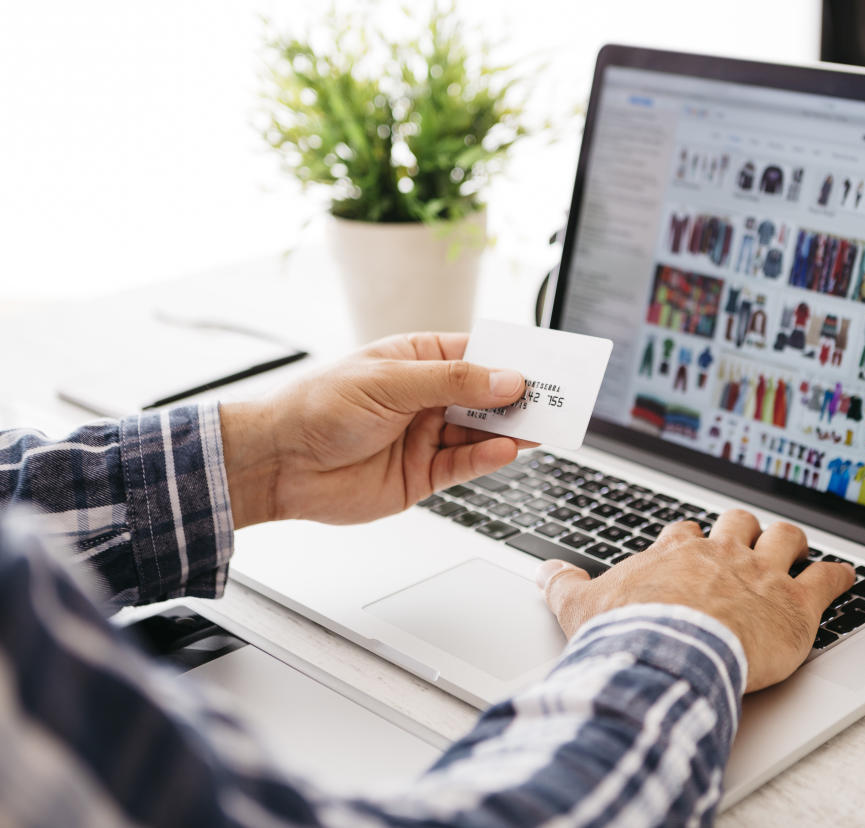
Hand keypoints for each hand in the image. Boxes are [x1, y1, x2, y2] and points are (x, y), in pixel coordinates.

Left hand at [219, 333, 528, 527]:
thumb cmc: (318, 407)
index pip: (478, 355)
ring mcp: (426, 437)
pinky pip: (465, 466)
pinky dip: (488, 459)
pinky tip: (506, 450)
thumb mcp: (390, 383)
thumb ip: (453, 383)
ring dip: (511, 430)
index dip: (512, 359)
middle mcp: (427, 398)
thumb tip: (506, 379)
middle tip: (555, 398)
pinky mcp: (423, 475)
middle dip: (519, 396)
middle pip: (487, 395)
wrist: (278, 464)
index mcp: (418, 360)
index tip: (545, 363)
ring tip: (540, 426)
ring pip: (482, 432)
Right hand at [537, 509, 854, 692]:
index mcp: (676, 552)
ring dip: (791, 542)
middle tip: (746, 539)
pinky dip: (839, 577)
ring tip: (797, 546)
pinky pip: (827, 580)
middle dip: (743, 530)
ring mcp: (762, 576)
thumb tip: (544, 572)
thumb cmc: (628, 633)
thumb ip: (563, 585)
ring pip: (785, 539)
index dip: (688, 541)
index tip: (688, 548)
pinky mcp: (795, 606)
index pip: (684, 533)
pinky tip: (846, 577)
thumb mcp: (581, 607)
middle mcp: (722, 554)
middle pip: (739, 524)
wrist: (668, 654)